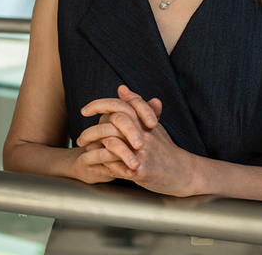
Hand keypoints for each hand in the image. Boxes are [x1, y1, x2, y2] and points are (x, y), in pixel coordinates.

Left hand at [80, 86, 197, 196]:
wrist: (183, 173)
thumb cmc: (165, 149)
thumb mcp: (153, 125)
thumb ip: (137, 106)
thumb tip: (121, 88)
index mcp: (145, 121)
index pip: (120, 106)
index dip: (99, 105)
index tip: (85, 110)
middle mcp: (143, 134)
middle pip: (111, 124)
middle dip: (91, 132)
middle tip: (79, 139)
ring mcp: (141, 152)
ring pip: (109, 145)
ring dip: (92, 151)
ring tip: (83, 154)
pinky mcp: (139, 171)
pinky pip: (113, 167)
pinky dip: (99, 167)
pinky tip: (92, 168)